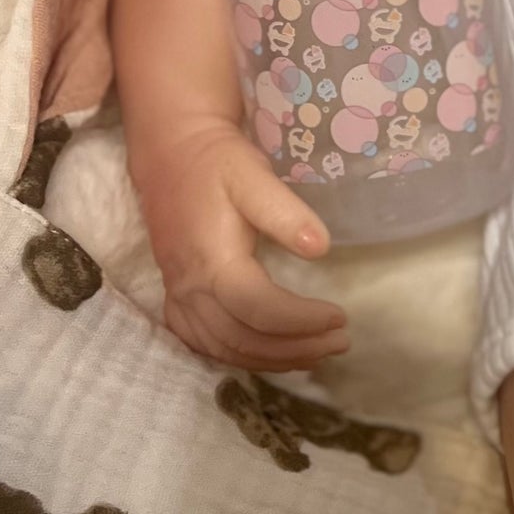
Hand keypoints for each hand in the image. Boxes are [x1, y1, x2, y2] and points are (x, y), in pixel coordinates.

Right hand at [132, 120, 348, 373]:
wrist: (172, 155)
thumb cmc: (219, 164)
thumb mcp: (254, 176)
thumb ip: (286, 213)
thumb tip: (320, 249)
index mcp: (211, 260)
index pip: (260, 309)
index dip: (302, 321)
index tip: (340, 316)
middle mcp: (190, 288)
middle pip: (243, 339)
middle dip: (296, 348)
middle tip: (340, 341)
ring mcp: (179, 297)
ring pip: (224, 349)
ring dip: (273, 359)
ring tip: (317, 353)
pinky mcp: (176, 299)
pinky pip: (204, 344)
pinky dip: (241, 358)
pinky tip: (272, 356)